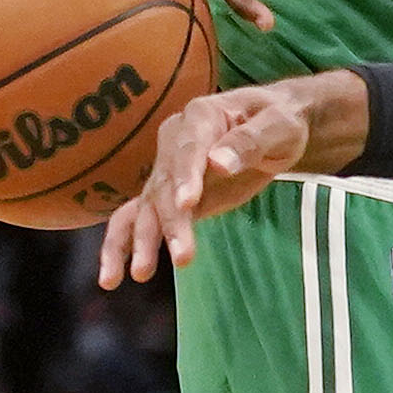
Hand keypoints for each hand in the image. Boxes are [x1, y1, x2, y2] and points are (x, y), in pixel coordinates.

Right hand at [96, 70, 366, 285]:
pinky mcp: (170, 196)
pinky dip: (124, 244)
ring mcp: (168, 170)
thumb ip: (250, 141)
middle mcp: (175, 141)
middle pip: (166, 185)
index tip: (187, 205)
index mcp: (201, 116)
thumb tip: (218, 163)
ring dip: (141, 240)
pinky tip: (113, 275)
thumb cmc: (280, 120)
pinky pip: (140, 217)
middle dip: (171, 222)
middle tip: (183, 257)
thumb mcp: (279, 125)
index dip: (186, 177)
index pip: (189, 149)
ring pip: (147, 206)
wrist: (273, 127)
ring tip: (140, 274)